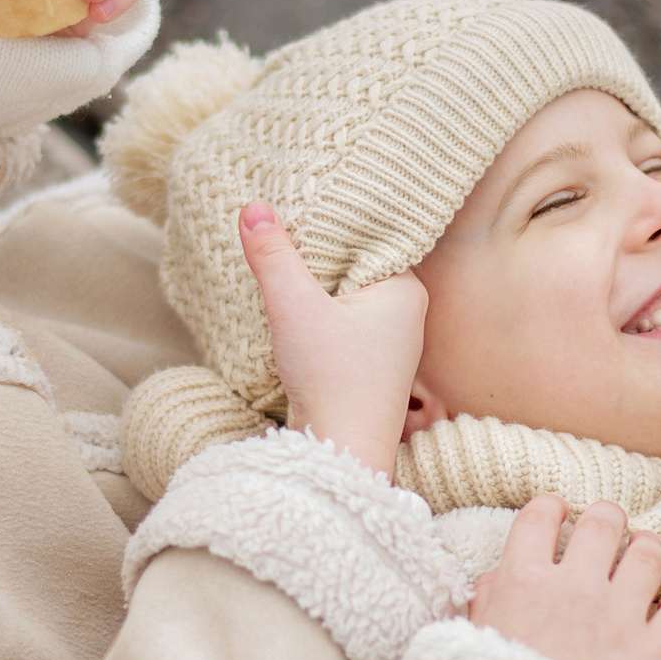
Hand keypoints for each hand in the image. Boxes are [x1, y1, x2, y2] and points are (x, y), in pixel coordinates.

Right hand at [240, 201, 425, 478]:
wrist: (342, 453)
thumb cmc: (332, 380)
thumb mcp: (295, 307)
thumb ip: (274, 256)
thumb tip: (253, 208)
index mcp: (405, 287)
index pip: (368, 235)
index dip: (330, 221)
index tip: (295, 207)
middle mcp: (406, 311)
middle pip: (355, 263)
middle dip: (318, 253)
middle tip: (279, 232)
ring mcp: (390, 339)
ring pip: (345, 293)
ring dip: (314, 286)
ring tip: (280, 268)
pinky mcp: (369, 363)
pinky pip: (342, 320)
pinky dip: (317, 313)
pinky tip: (292, 311)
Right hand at [469, 498, 660, 659]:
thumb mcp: (468, 647)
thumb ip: (486, 603)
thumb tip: (500, 577)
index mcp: (521, 583)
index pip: (540, 517)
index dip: (551, 509)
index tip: (557, 514)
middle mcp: (573, 588)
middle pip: (603, 523)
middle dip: (607, 518)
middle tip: (608, 528)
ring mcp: (619, 618)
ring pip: (649, 553)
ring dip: (647, 548)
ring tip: (644, 555)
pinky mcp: (655, 654)